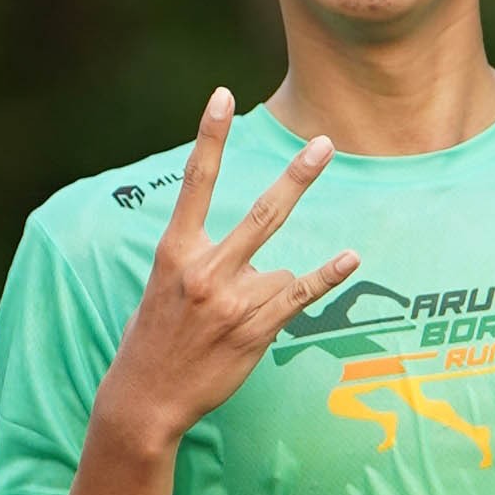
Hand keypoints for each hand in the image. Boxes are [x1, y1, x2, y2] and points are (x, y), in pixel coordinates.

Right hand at [94, 90, 361, 462]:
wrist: (145, 398)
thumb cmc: (154, 338)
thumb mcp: (163, 286)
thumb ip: (206, 261)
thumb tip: (265, 259)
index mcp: (175, 251)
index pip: (195, 182)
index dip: (210, 137)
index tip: (222, 96)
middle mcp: (204, 271)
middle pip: (261, 214)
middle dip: (296, 178)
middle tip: (324, 145)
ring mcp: (231, 302)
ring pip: (277, 270)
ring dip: (265, 291)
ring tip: (231, 323)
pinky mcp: (254, 330)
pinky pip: (299, 295)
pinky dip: (326, 275)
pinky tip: (349, 258)